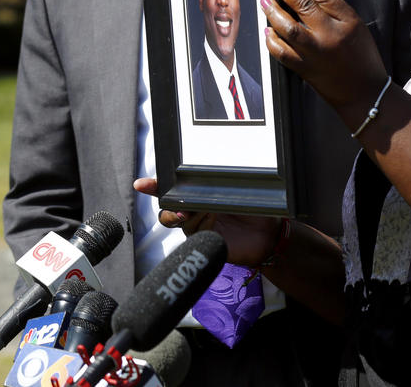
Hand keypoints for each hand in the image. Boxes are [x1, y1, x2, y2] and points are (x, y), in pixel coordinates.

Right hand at [133, 177, 279, 266]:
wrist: (269, 233)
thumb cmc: (254, 206)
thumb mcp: (237, 189)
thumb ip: (221, 181)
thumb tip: (211, 167)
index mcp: (196, 196)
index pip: (169, 190)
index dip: (153, 187)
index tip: (141, 184)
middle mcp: (193, 213)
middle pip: (168, 211)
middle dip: (170, 208)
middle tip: (180, 207)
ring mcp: (198, 229)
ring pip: (182, 222)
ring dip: (192, 214)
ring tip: (210, 208)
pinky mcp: (205, 244)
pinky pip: (196, 234)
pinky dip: (203, 225)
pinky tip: (214, 220)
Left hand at [261, 0, 388, 109]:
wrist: (365, 93)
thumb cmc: (362, 58)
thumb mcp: (356, 27)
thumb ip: (333, 10)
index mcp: (347, 21)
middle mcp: (331, 36)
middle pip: (303, 5)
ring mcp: (316, 53)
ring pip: (289, 28)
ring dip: (273, 11)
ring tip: (264, 0)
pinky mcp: (305, 69)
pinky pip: (282, 53)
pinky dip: (271, 40)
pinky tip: (267, 30)